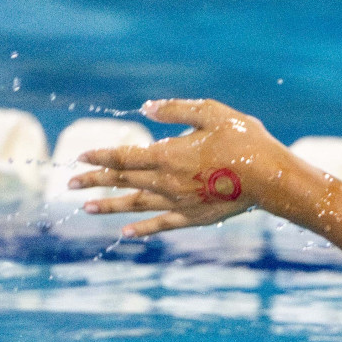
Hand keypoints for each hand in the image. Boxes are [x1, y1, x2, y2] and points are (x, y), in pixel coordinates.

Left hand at [70, 98, 282, 237]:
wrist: (271, 178)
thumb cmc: (244, 141)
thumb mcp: (211, 113)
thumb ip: (176, 110)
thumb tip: (146, 108)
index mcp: (168, 155)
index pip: (123, 157)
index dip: (100, 157)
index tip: (80, 158)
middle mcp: (167, 181)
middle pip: (123, 181)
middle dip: (94, 181)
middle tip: (69, 184)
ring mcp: (180, 202)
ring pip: (136, 204)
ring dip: (109, 206)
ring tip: (86, 208)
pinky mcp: (195, 217)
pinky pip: (161, 224)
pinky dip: (142, 229)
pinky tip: (125, 234)